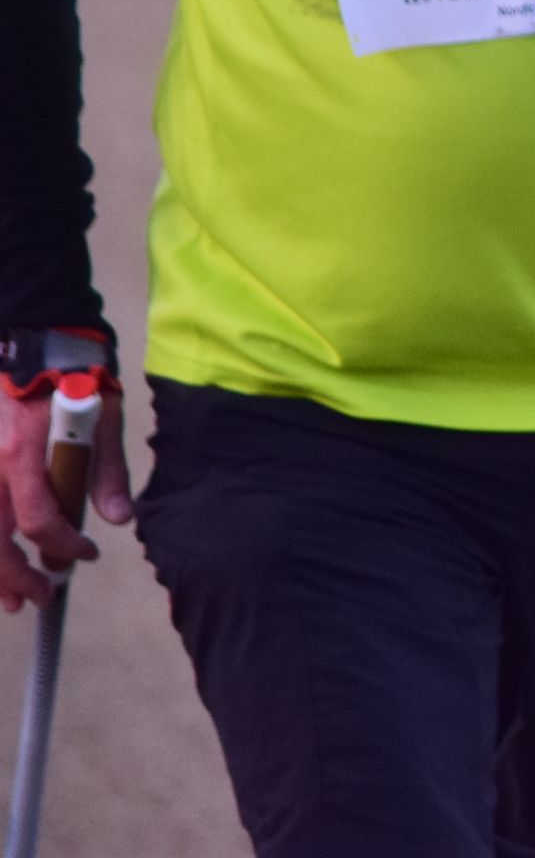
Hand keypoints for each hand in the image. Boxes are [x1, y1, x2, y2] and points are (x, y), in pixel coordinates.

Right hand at [0, 377, 132, 612]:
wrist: (39, 338)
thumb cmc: (77, 375)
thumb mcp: (105, 418)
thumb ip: (108, 471)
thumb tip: (120, 520)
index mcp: (25, 453)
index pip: (40, 520)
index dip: (64, 548)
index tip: (85, 557)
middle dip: (16, 576)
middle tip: (40, 599)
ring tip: (10, 598)